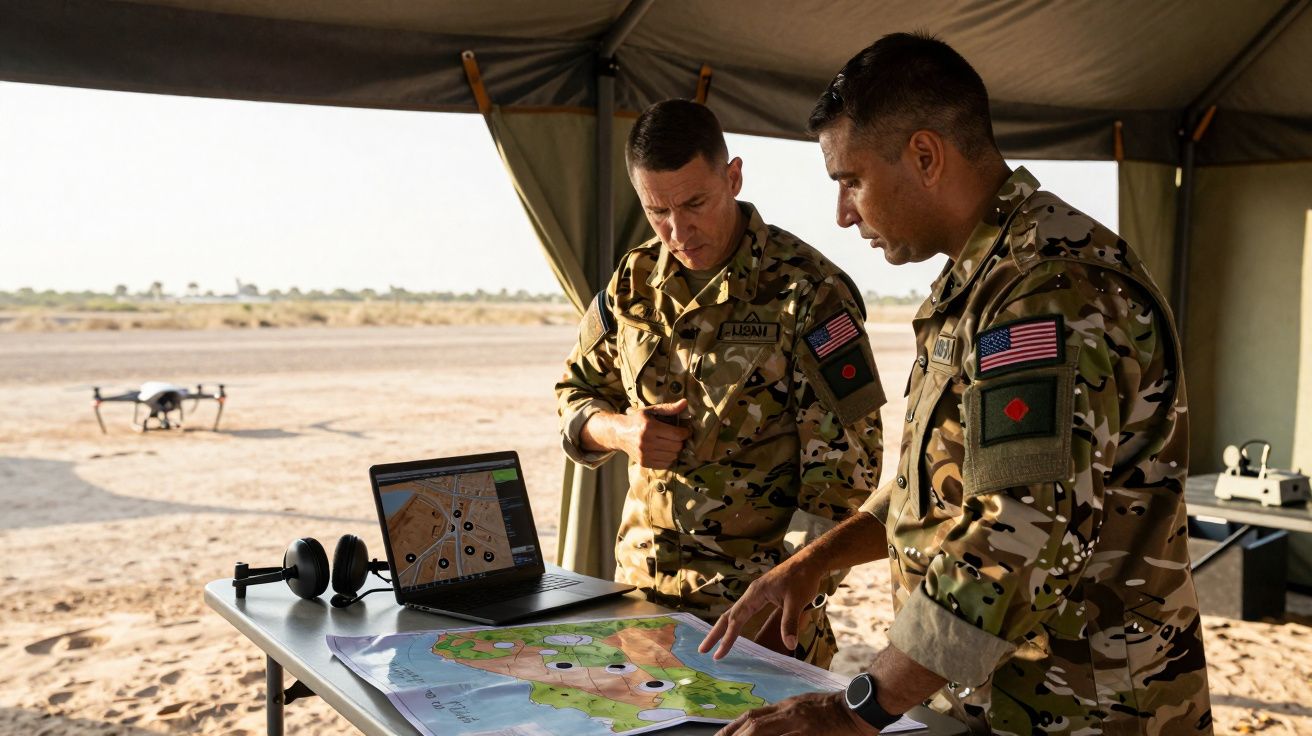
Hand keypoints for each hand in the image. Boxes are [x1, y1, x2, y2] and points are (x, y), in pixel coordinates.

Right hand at [583, 399, 690, 468]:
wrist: (619, 433)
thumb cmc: (637, 420)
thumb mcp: (651, 411)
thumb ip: (669, 408)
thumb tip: (685, 403)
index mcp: (649, 427)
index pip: (677, 434)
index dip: (686, 432)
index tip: (686, 430)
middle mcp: (646, 442)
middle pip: (676, 446)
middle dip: (681, 441)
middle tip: (678, 437)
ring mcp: (645, 454)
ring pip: (673, 456)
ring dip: (676, 450)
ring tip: (671, 443)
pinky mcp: (644, 462)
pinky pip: (665, 464)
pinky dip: (669, 458)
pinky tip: (665, 451)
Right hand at [699, 551, 824, 659]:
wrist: (810, 562)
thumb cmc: (802, 579)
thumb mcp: (797, 601)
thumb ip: (789, 622)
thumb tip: (789, 645)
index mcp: (755, 594)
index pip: (736, 619)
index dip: (728, 638)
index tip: (719, 654)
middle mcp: (751, 594)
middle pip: (728, 615)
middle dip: (715, 633)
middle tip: (702, 650)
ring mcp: (756, 594)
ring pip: (735, 613)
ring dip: (724, 628)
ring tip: (714, 642)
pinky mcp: (763, 595)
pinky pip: (744, 611)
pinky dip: (736, 623)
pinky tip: (736, 629)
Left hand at [716, 691, 878, 735]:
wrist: (857, 708)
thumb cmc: (831, 708)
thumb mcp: (802, 706)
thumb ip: (783, 715)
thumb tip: (761, 726)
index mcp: (785, 706)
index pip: (752, 716)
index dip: (732, 728)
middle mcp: (788, 715)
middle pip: (753, 727)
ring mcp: (799, 727)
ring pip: (763, 734)